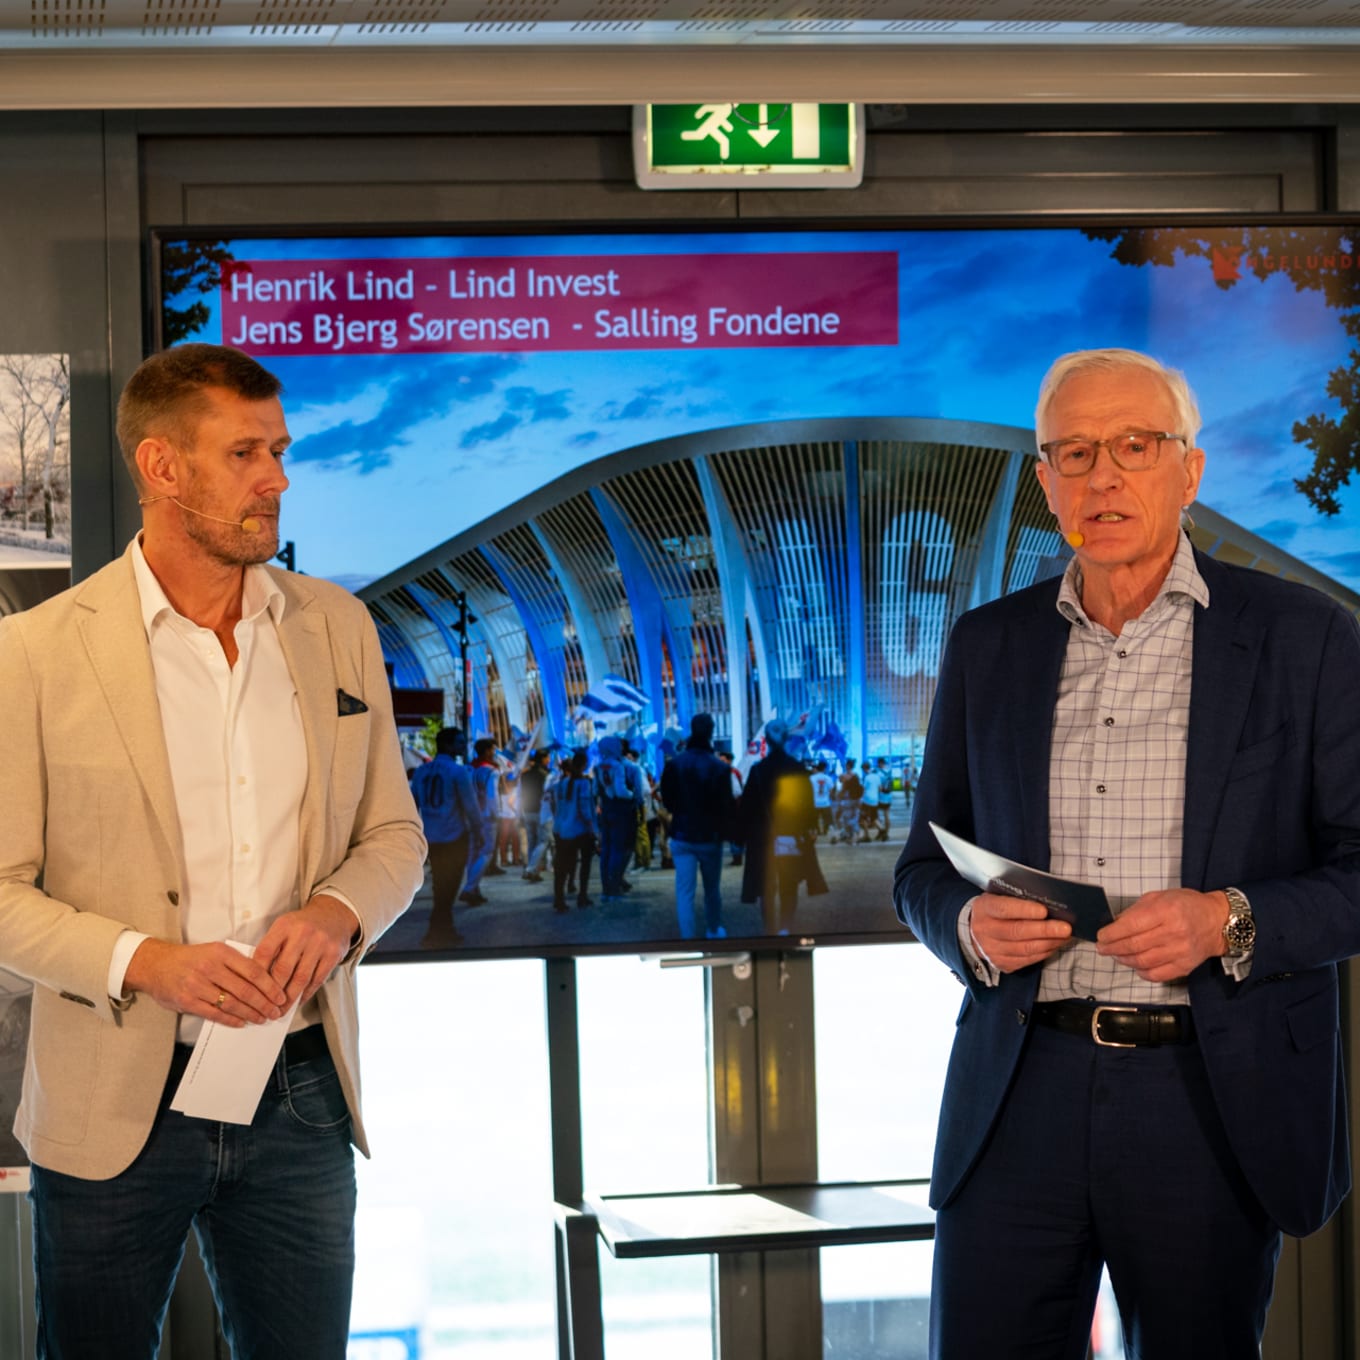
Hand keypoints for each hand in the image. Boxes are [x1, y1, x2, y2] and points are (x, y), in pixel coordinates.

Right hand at [124, 938, 288, 1027]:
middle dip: (264, 1003)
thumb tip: (264, 981)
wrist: (155, 965)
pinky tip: (242, 1022)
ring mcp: (197, 985)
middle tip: (275, 1012)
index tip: (280, 996)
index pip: (253, 970)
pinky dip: (231, 1019)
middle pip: (245, 989)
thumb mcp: (214, 951)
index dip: (269, 985)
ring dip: (250, 1013)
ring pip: (231, 1002)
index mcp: (221, 952)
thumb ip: (235, 963)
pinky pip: (214, 1013)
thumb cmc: (190, 959)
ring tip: (262, 1018)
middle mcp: (210, 967)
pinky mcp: (187, 1000)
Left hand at [253, 895, 358, 1007]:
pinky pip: (317, 979)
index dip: (257, 975)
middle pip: (283, 968)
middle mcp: (302, 933)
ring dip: (290, 998)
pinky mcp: (334, 954)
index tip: (251, 991)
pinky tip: (299, 1001)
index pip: (265, 952)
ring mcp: (320, 943)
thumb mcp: (284, 927)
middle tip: (266, 1008)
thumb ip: (272, 947)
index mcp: (284, 925)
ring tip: (281, 1010)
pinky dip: (306, 993)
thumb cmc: (302, 925)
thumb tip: (257, 979)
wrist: (334, 915)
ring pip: (301, 978)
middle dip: (273, 992)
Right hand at [969, 892, 1071, 972]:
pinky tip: (1054, 944)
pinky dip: (1044, 952)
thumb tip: (1048, 901)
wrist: (976, 932)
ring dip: (1049, 943)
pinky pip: (1027, 960)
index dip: (1024, 910)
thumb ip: (1018, 898)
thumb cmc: (996, 910)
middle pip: (1017, 932)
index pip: (1004, 909)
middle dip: (1044, 930)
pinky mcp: (1002, 964)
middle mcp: (984, 930)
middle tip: (1065, 928)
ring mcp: (991, 950)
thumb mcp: (1000, 896)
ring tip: (1065, 936)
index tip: (1044, 911)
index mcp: (984, 908)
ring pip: (1025, 949)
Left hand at [1096, 888, 1228, 982]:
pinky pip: (1157, 975)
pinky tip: (1135, 965)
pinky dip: (1141, 972)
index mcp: (1166, 911)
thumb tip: (1114, 925)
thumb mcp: (1159, 897)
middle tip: (1103, 948)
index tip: (1101, 936)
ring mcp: (1180, 952)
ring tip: (1116, 955)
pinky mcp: (1185, 967)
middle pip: (1134, 946)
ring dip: (1124, 960)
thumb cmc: (1186, 905)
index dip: (1111, 933)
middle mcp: (1174, 932)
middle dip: (1112, 948)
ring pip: (1143, 962)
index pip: (1131, 926)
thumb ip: (1136, 911)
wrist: (1217, 921)